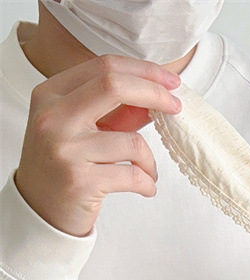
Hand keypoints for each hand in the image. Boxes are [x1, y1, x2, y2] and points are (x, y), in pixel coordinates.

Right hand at [14, 55, 182, 236]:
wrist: (39, 209)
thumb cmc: (63, 166)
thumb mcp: (83, 130)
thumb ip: (116, 113)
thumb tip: (155, 98)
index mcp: (51, 94)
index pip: (103, 67)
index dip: (144, 71)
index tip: (170, 82)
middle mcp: (53, 117)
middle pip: (114, 86)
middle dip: (154, 94)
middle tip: (176, 108)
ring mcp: (65, 149)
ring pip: (131, 141)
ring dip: (150, 161)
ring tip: (147, 173)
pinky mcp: (80, 181)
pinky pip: (133, 175)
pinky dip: (147, 183)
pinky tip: (145, 188)